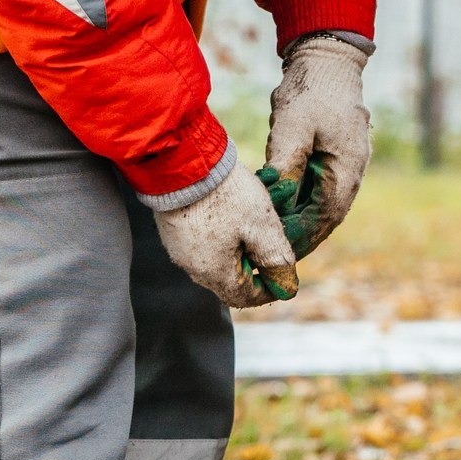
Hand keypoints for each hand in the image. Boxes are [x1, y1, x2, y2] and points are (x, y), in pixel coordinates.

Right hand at [155, 167, 297, 307]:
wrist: (183, 161)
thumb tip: (287, 286)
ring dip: (238, 249)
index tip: (283, 273)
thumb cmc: (226, 195)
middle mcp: (192, 266)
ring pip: (215, 261)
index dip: (268, 289)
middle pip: (229, 281)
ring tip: (255, 223)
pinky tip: (233, 213)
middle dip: (254, 267)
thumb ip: (276, 257)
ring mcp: (178, 248)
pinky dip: (222, 236)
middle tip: (271, 244)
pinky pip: (202, 243)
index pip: (244, 298)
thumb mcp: (262, 226)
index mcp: (214, 272)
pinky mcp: (172, 230)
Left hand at [265, 33, 371, 253]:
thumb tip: (279, 200)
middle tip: (275, 255)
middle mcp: (352, 171)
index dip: (303, 235)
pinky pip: (320, 190)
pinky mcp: (335, 158)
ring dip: (303, 223)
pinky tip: (282, 212)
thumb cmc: (311, 90)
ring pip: (324, 205)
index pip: (326, 214)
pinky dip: (302, 204)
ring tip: (277, 240)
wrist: (327, 61)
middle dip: (303, 237)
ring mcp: (346, 165)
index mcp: (348, 167)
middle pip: (328, 216)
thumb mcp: (293, 126)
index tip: (280, 249)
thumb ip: (287, 163)